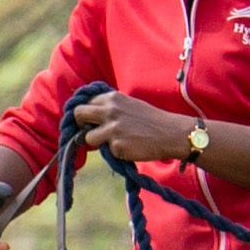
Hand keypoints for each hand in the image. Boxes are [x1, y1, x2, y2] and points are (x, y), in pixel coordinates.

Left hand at [77, 95, 195, 163]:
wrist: (171, 133)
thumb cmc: (150, 120)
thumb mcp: (129, 105)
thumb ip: (110, 107)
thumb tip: (89, 116)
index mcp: (112, 98)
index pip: (85, 102)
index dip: (85, 113)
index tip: (88, 121)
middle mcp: (110, 110)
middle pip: (79, 114)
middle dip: (79, 125)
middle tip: (88, 132)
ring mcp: (113, 128)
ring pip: (87, 138)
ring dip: (96, 143)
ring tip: (114, 142)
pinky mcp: (117, 145)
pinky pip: (107, 151)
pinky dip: (115, 151)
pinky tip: (130, 147)